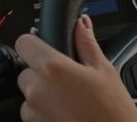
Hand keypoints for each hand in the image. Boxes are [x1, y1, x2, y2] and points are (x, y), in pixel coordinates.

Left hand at [15, 15, 136, 121]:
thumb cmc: (112, 111)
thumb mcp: (104, 70)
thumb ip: (86, 43)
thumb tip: (81, 24)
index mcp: (53, 69)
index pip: (23, 43)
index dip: (33, 42)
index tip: (43, 45)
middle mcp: (37, 90)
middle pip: (26, 70)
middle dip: (42, 72)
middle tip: (67, 79)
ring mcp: (34, 112)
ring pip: (28, 94)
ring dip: (42, 94)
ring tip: (69, 99)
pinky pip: (32, 113)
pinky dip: (44, 112)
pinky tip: (66, 113)